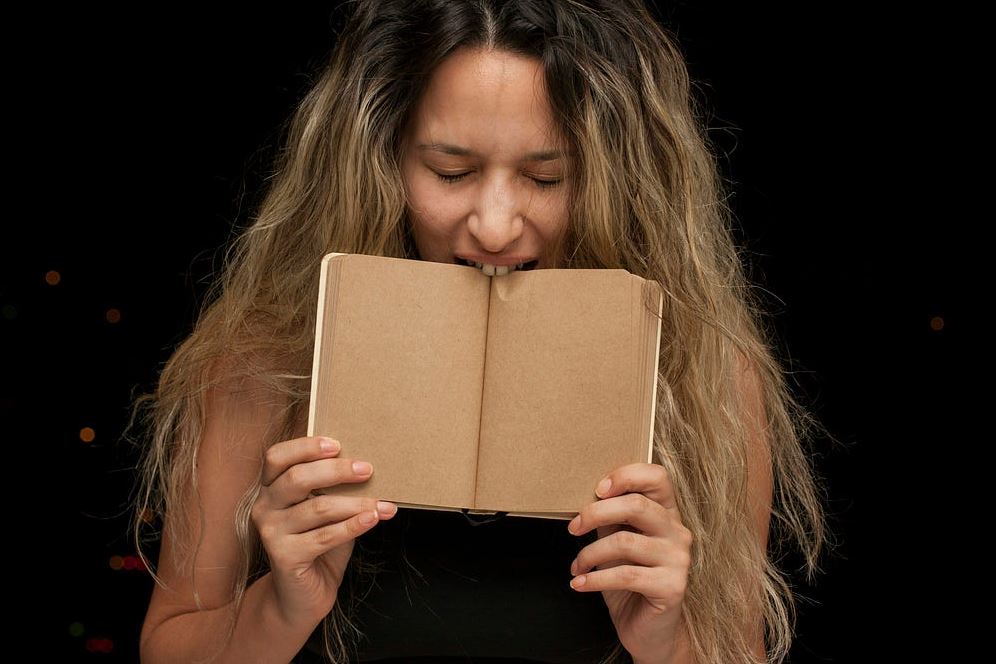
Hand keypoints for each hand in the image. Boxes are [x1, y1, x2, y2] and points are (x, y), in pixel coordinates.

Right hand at [251, 436, 396, 626]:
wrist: (302, 596)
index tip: (337, 445)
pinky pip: (325, 536)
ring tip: (382, 503)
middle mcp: (264, 507)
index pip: (277, 457)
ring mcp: (271, 533)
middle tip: (367, 470)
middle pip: (297, 478)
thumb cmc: (318, 544)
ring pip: (317, 509)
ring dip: (356, 504)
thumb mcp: (325, 510)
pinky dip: (353, 526)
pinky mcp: (284, 557)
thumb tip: (367, 466)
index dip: (305, 447)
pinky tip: (373, 519)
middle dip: (336, 471)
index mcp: (270, 488)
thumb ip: (334, 488)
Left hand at [567, 462, 691, 662]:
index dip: (626, 475)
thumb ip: (611, 518)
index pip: (657, 476)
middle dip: (596, 513)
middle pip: (636, 505)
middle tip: (573, 527)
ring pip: (625, 542)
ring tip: (577, 566)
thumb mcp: (617, 542)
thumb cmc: (630, 581)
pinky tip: (580, 584)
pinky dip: (595, 579)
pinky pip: (625, 575)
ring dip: (590, 554)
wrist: (650, 630)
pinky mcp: (673, 587)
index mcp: (667, 514)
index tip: (598, 490)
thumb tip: (587, 497)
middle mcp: (678, 532)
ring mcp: (679, 560)